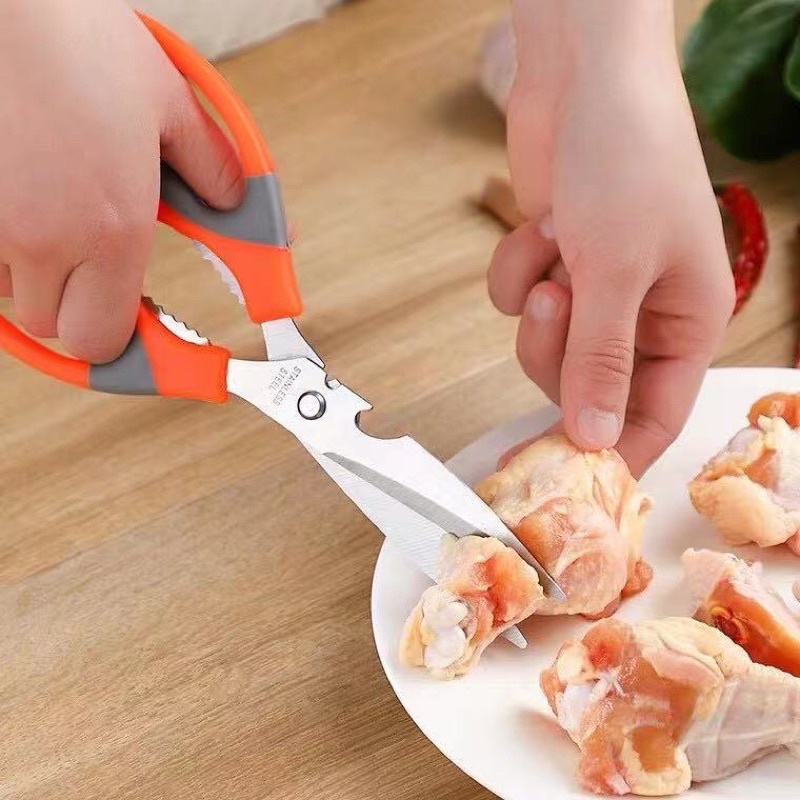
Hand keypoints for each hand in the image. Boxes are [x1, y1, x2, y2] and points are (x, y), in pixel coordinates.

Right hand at [0, 0, 243, 361]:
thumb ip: (214, 169)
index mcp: (112, 227)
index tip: (148, 343)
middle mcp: (44, 237)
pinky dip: (6, 246)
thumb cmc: (79, 37)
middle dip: (84, 312)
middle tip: (106, 274)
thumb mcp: (170, 104)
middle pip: (59, 331)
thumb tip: (240, 209)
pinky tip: (26, 199)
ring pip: (14, 295)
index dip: (128, 348)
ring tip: (64, 217)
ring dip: (42, 276)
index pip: (106, 342)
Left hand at [489, 0, 734, 476]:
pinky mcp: (551, 264)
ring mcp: (593, 289)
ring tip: (554, 247)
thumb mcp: (618, 272)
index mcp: (686, 322)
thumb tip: (596, 438)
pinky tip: (539, 225)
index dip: (611, 447)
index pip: (654, 416)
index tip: (562, 475)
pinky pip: (517, 299)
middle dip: (557, 350)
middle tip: (556, 300)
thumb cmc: (627, 160)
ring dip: (537, 301)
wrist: (584, 76)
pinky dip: (518, 265)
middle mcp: (642, 314)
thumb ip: (602, 362)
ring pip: (545, 346)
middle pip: (584, 385)